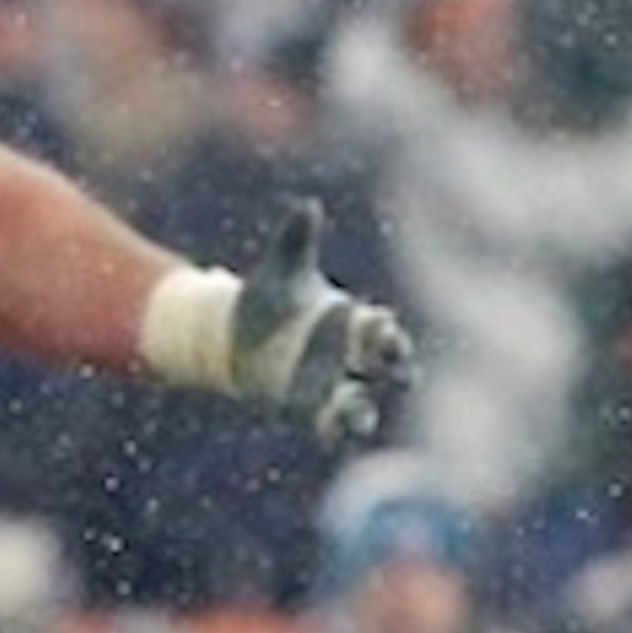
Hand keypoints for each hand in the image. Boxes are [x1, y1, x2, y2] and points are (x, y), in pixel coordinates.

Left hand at [230, 200, 415, 444]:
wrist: (232, 336)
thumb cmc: (268, 300)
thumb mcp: (282, 270)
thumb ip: (297, 241)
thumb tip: (308, 205)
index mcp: (353, 323)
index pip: (382, 330)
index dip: (386, 330)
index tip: (380, 325)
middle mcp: (350, 359)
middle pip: (390, 370)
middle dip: (398, 370)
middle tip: (399, 369)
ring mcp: (333, 388)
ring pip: (363, 403)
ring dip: (364, 408)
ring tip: (356, 407)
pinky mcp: (308, 411)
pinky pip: (328, 426)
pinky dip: (331, 427)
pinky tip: (327, 427)